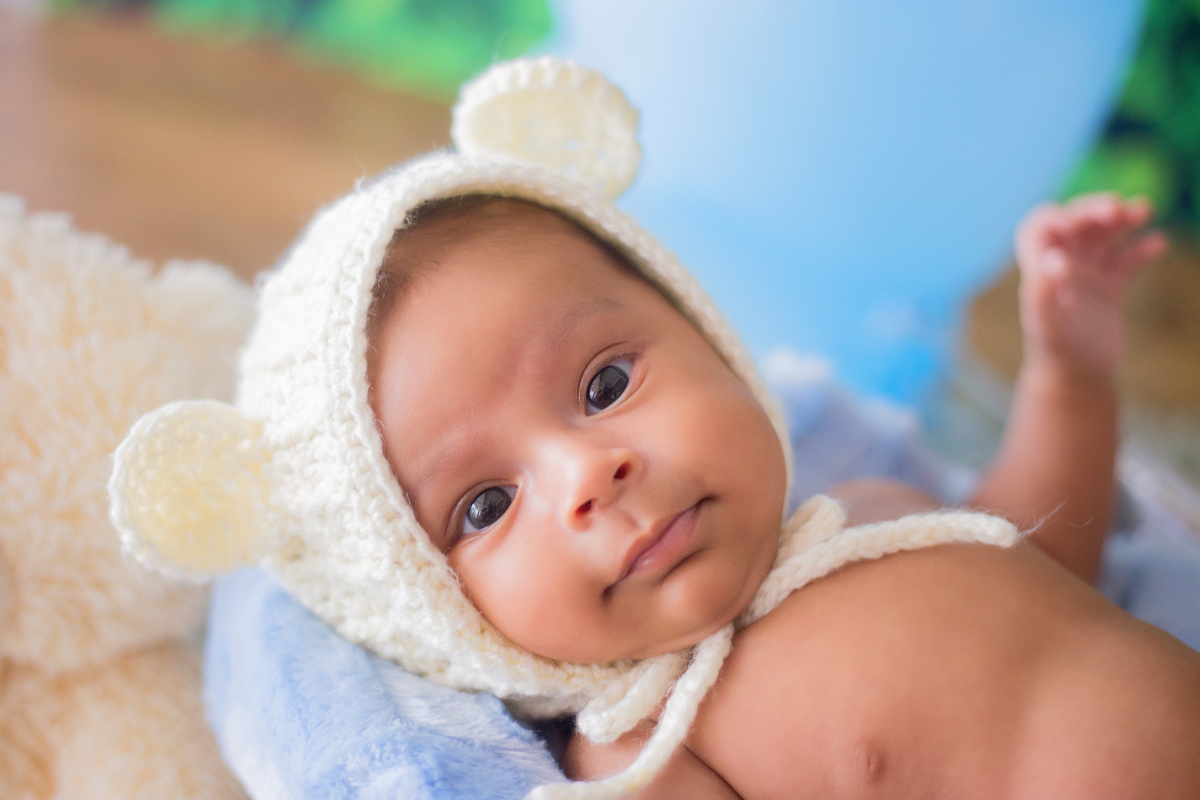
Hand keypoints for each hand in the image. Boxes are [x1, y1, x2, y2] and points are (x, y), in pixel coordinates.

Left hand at [1015, 192, 1166, 383]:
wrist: (1075, 378)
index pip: (1041, 227)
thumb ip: (1045, 287)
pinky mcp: (1108, 290)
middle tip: (1121, 206)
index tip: (1078, 219)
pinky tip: (1158, 243)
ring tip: (1145, 210)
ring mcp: (1086, 276)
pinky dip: (1140, 250)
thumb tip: (1055, 258)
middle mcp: (1061, 266)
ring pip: (1104, 237)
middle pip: (1077, 224)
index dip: (1058, 216)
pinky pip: (1125, 262)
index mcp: (1039, 267)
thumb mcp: (1046, 317)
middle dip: (1096, 209)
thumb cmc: (1056, 348)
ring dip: (1122, 221)